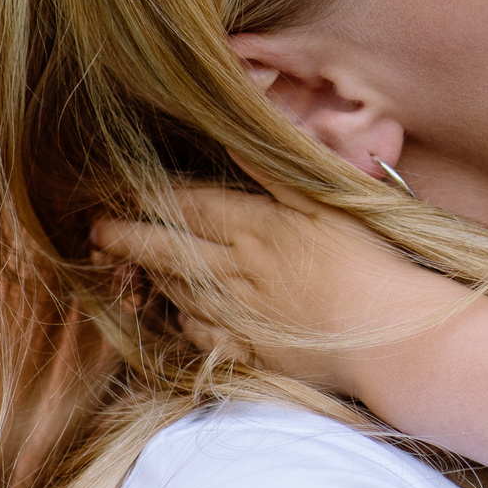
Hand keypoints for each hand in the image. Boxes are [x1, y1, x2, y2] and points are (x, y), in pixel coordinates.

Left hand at [92, 184, 469, 395]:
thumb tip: (234, 137)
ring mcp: (239, 315)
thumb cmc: (369, 263)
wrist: (390, 338)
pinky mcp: (252, 351)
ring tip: (132, 266)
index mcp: (255, 228)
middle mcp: (236, 272)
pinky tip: (183, 313)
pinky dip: (185, 320)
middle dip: (126, 240)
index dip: (151, 198)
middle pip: (168, 251)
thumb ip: (277, 171)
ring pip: (179, 292)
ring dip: (152, 277)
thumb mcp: (329, 203)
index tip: (121, 192)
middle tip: (97, 233)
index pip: (189, 207)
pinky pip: (202, 334)